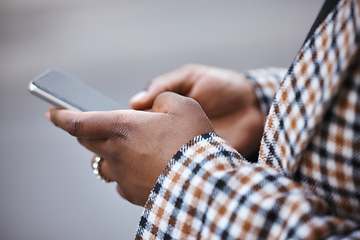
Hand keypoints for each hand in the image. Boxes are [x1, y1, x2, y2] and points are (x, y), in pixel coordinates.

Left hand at [47, 92, 212, 205]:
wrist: (204, 181)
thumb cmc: (194, 141)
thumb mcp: (183, 105)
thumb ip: (161, 99)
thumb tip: (151, 108)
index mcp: (123, 126)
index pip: (79, 121)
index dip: (62, 116)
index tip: (52, 112)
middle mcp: (116, 151)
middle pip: (88, 141)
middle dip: (86, 132)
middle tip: (93, 126)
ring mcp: (123, 175)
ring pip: (103, 163)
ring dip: (108, 153)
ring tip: (126, 148)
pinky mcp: (132, 192)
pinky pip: (120, 180)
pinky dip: (124, 171)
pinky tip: (141, 167)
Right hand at [130, 64, 262, 157]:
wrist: (254, 106)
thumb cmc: (221, 86)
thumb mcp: (190, 77)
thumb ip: (164, 85)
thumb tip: (134, 101)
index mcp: (165, 113)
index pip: (136, 124)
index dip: (126, 129)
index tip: (118, 133)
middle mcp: (171, 133)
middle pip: (144, 145)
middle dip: (137, 148)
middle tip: (133, 149)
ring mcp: (183, 148)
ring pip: (160, 160)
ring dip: (154, 161)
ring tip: (153, 158)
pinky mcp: (198, 160)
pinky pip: (181, 168)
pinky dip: (175, 170)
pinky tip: (172, 168)